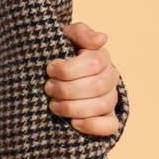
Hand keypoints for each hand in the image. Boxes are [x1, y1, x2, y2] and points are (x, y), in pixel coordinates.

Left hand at [46, 21, 119, 137]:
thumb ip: (80, 32)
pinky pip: (110, 125)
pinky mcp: (107, 118)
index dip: (68, 69)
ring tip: (54, 105)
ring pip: (103, 105)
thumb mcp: (65, 37)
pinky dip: (92, 125)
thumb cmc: (59, 55)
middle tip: (48, 88)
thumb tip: (102, 39)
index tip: (50, 69)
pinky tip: (74, 123)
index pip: (93, 64)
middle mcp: (110, 78)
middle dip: (67, 89)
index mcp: (100, 57)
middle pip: (97, 86)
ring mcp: (110, 98)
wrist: (52, 77)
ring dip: (73, 107)